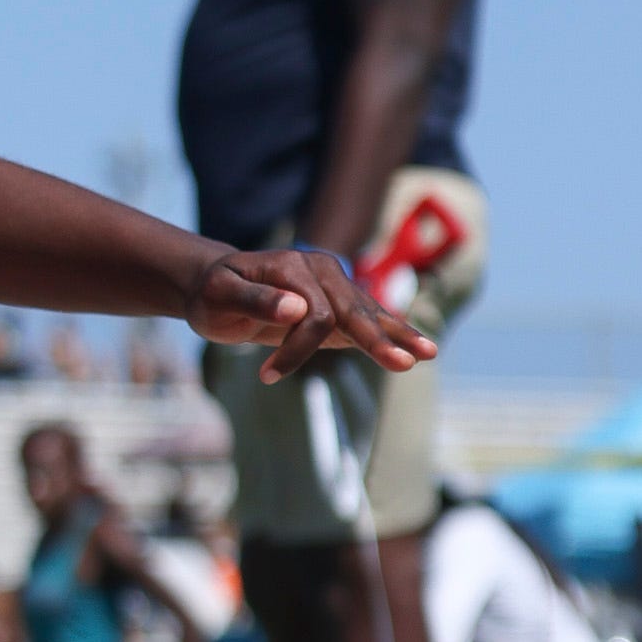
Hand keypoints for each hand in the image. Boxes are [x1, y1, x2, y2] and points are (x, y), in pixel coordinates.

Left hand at [186, 248, 434, 383]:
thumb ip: (255, 299)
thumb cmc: (212, 291)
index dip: (297, 349)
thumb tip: (296, 308)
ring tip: (429, 353)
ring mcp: (333, 285)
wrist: (215, 284)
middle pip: (353, 310)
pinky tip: (419, 346)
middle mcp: (321, 270)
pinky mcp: (337, 303)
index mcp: (294, 266)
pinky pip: (368, 318)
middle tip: (402, 365)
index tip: (267, 375)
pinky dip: (392, 332)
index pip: (315, 314)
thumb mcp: (219, 294)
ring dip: (396, 336)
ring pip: (369, 314)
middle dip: (375, 341)